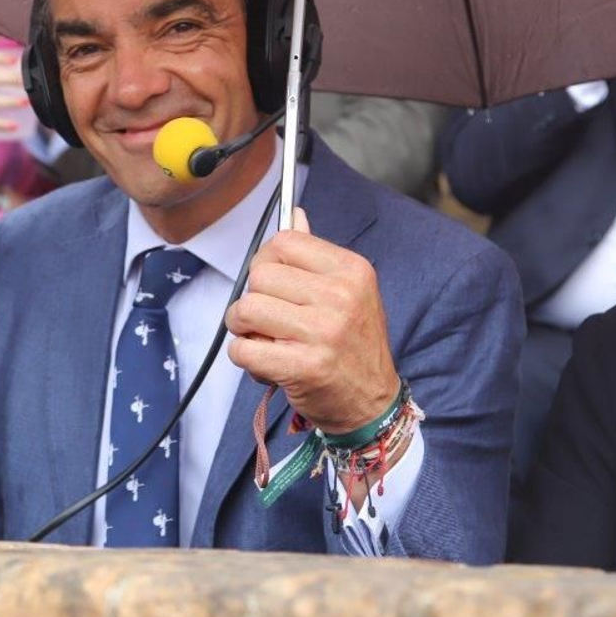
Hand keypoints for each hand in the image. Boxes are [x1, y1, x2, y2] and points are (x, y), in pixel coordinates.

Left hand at [225, 208, 400, 432]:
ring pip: (246, 309)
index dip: (266, 262)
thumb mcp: (348, 292)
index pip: (284, 243)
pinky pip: (243, 349)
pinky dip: (244, 357)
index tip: (272, 284)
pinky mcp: (304, 367)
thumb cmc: (354, 345)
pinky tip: (265, 363)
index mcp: (352, 270)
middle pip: (260, 276)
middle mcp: (340, 297)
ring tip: (263, 340)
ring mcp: (323, 332)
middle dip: (252, 298)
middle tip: (267, 320)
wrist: (372, 403)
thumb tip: (295, 213)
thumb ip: (315, 255)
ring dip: (242, 328)